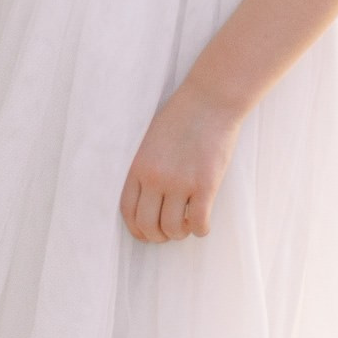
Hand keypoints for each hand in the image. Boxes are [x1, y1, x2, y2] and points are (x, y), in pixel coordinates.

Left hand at [119, 84, 241, 242]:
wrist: (209, 101)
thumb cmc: (180, 118)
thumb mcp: (150, 141)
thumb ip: (146, 168)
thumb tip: (147, 200)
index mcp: (139, 167)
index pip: (128, 211)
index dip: (136, 229)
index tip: (146, 233)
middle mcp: (156, 178)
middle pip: (148, 225)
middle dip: (157, 236)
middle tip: (168, 233)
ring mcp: (181, 183)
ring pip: (174, 229)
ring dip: (180, 234)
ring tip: (187, 225)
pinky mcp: (206, 185)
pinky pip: (199, 223)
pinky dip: (200, 230)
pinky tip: (203, 222)